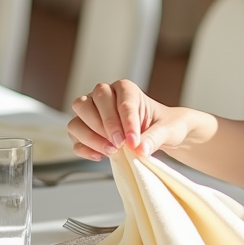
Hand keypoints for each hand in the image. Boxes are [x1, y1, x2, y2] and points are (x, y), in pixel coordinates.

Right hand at [66, 80, 186, 160]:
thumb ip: (155, 137)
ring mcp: (91, 112)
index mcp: (126, 89)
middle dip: (105, 125)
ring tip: (112, 150)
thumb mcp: (168, 130)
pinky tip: (101, 156)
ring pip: (77, 118)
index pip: (121, 101)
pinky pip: (75, 137)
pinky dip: (85, 148)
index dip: (126, 122)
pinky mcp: (85, 130)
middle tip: (120, 144)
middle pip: (90, 102)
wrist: (160, 133)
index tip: (133, 141)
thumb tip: (140, 149)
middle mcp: (104, 96)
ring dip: (92, 137)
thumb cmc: (164, 125)